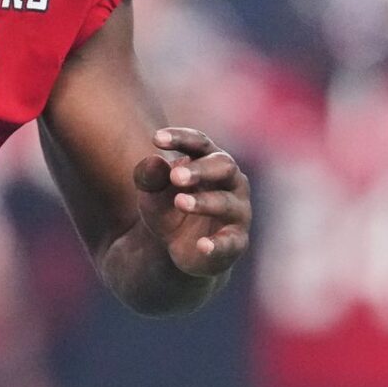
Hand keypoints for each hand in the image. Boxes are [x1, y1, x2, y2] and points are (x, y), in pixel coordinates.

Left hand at [132, 127, 250, 277]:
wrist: (180, 248)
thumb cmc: (169, 207)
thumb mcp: (152, 191)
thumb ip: (149, 176)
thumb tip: (152, 162)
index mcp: (210, 160)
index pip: (199, 142)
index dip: (180, 138)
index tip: (155, 139)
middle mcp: (231, 181)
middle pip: (223, 165)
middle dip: (200, 169)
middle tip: (176, 176)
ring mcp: (238, 211)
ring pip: (225, 202)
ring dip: (203, 202)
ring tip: (180, 202)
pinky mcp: (236, 241)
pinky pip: (230, 242)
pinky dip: (217, 244)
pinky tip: (202, 245)